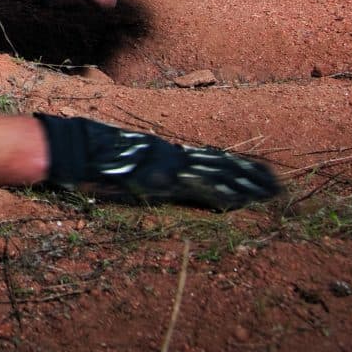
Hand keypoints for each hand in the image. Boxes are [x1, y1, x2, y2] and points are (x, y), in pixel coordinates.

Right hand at [39, 115, 279, 210]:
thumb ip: (142, 164)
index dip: (234, 165)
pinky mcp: (161, 181)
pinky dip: (220, 195)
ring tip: (269, 193)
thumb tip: (153, 173)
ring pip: (215, 175)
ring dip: (244, 186)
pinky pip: (197, 188)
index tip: (257, 171)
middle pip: (219, 164)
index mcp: (163, 151)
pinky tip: (240, 202)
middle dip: (249, 175)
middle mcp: (170, 155)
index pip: (206, 158)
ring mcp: (167, 167)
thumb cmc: (88, 153)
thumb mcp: (120, 158)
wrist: (73, 149)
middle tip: (277, 184)